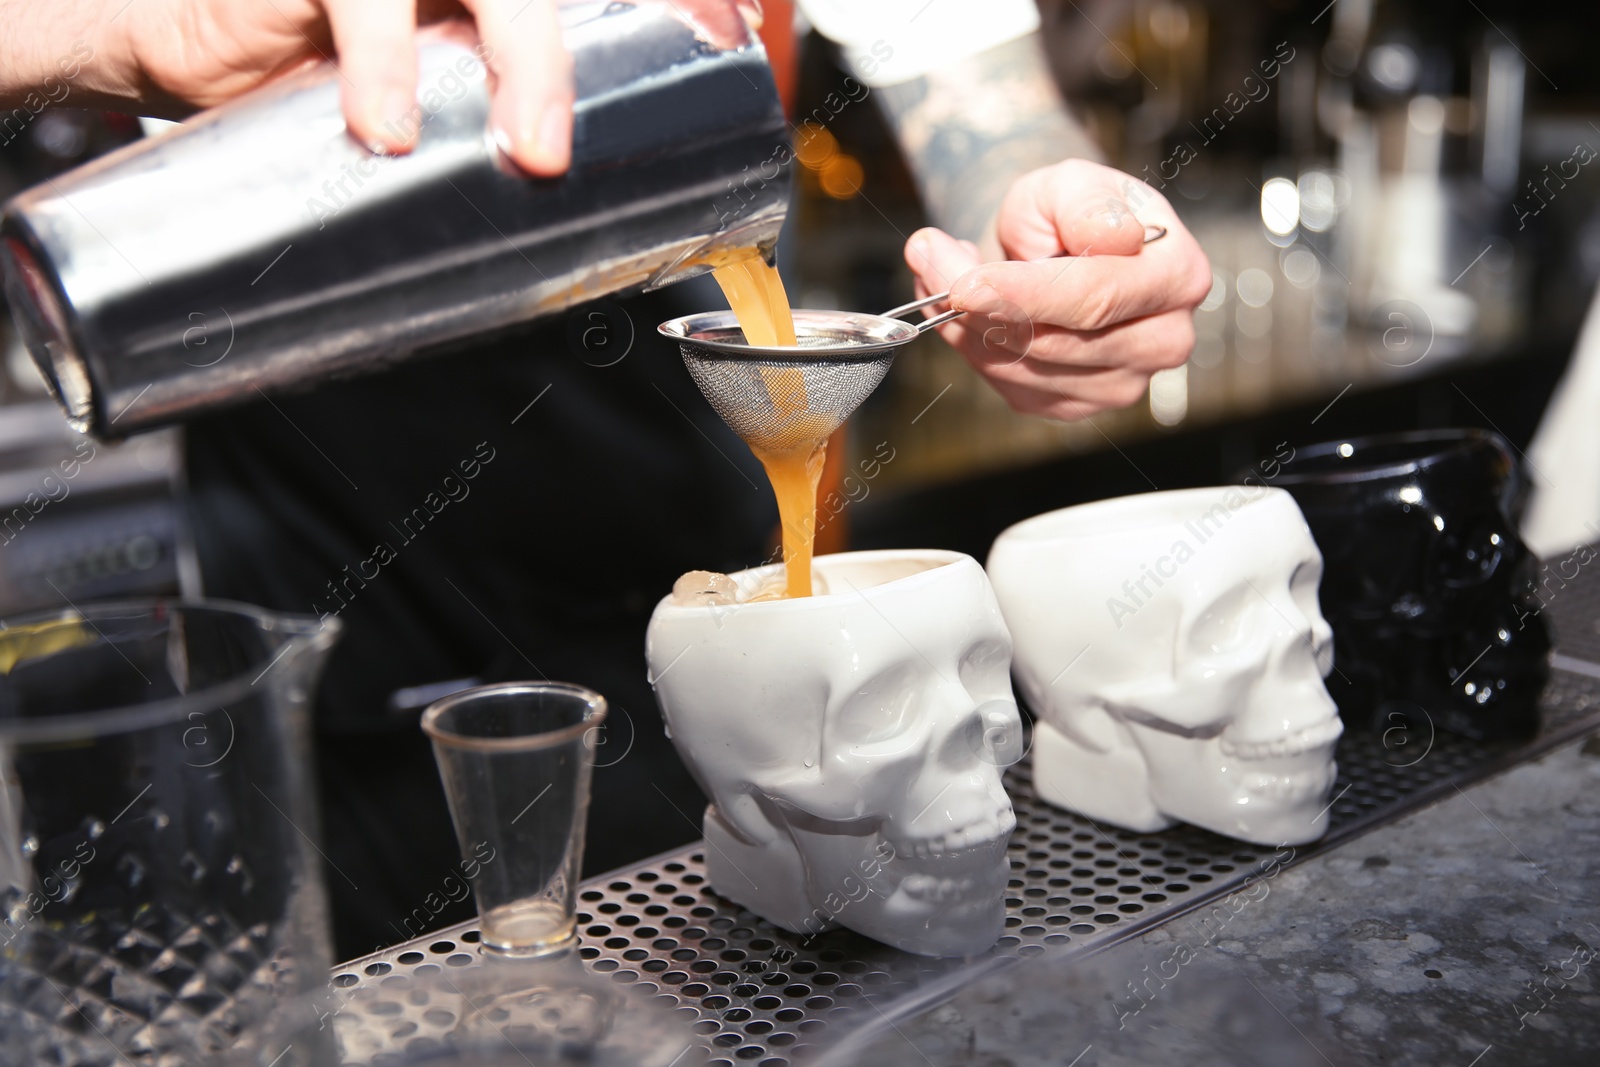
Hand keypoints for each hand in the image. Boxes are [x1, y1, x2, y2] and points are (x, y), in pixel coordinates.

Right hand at [0, 0, 756, 176]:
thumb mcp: (433, 106)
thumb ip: (500, 135)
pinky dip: (382, 56)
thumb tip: (597, 243)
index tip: (735, 27)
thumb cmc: (324, 75)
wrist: (185, 43)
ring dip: (521, 56)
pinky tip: (387, 124)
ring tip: (530, 153)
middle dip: (592, 54)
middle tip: (620, 144)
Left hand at [904, 159, 1211, 420]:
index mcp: (1178, 276)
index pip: (1095, 296)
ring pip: (1021, 367)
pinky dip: (972, 344)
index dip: (1023, 294)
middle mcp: (1162, 339)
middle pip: (1052, 342)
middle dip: (976, 303)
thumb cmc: (1074, 214)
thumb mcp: (1075, 183)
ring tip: (940, 268)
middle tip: (928, 254)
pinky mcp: (1079, 404)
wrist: (1064, 249)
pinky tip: (965, 306)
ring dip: (963, 321)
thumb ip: (1087, 202)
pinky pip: (1010, 384)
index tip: (964, 283)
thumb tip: (1108, 234)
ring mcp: (1123, 382)